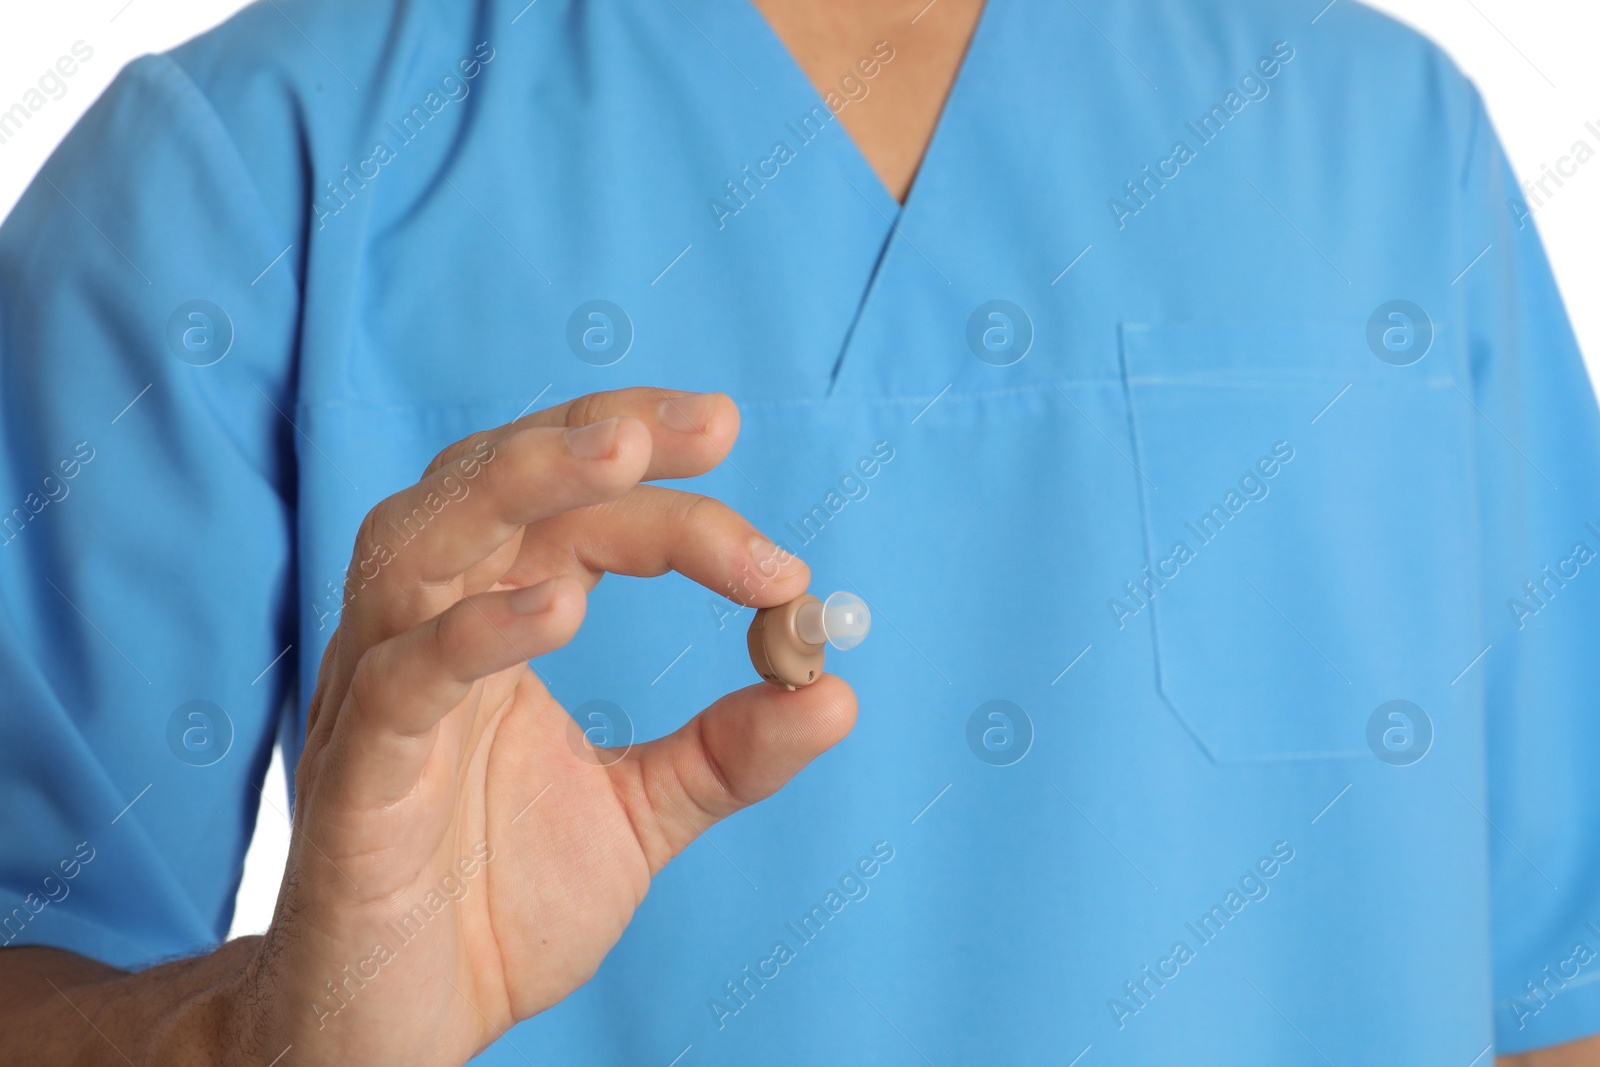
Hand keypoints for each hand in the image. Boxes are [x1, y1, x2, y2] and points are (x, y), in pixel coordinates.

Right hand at [239, 387, 856, 1064]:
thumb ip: (727, 751)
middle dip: (600, 438)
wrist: (401, 1024)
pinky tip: (557, 609)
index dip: (678, 511)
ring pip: (426, 542)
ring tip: (620, 453)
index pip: (578, 519)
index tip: (781, 567)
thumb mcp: (639, 814)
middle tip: (712, 422)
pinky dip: (472, 631)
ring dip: (522, 480)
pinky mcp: (357, 773)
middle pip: (497, 488)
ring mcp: (381, 693)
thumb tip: (835, 688)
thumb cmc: (494, 906)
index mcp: (493, 625)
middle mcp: (428, 631)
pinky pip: (402, 677)